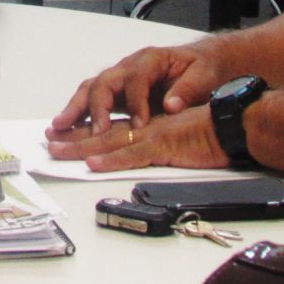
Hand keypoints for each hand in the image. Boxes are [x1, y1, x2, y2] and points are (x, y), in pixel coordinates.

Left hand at [44, 104, 227, 172]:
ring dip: (81, 147)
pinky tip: (94, 164)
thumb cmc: (210, 127)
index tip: (61, 132)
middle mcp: (142, 122)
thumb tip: (135, 143)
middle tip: (48, 142)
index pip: (107, 122)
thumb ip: (155, 134)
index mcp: (144, 119)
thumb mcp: (176, 129)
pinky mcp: (163, 145)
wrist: (234, 122)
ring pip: (108, 140)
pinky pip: (133, 154)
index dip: (82, 127)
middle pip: (100, 128)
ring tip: (58, 151)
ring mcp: (150, 133)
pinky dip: (112, 160)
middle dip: (72, 135)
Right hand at [47, 42, 224, 134]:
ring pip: (91, 89)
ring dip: (75, 108)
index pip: (136, 80)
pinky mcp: (117, 91)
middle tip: (96, 132)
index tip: (140, 124)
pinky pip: (92, 98)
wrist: (203, 61)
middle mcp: (129, 66)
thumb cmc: (202, 67)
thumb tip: (173, 105)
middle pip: (104, 82)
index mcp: (151, 60)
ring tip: (60, 127)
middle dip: (96, 107)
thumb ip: (189, 89)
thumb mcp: (204, 75)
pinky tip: (67, 126)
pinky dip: (78, 112)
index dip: (136, 103)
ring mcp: (120, 78)